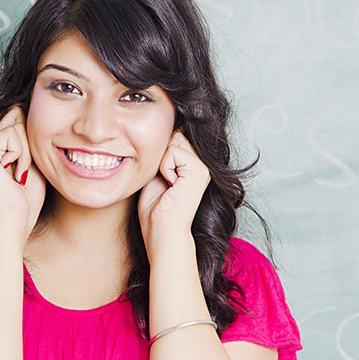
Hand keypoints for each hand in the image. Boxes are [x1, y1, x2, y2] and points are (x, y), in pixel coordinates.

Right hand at [0, 105, 45, 239]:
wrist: (16, 218)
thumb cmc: (27, 196)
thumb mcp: (34, 160)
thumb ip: (30, 139)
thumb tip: (26, 109)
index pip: (17, 117)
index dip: (31, 132)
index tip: (31, 161)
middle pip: (16, 116)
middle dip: (29, 142)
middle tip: (26, 168)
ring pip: (16, 126)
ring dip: (27, 153)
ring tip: (21, 174)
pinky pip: (10, 135)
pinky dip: (21, 154)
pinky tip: (16, 173)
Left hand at [137, 130, 210, 256]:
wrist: (161, 230)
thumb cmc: (155, 209)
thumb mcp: (156, 173)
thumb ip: (163, 154)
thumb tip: (163, 129)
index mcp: (193, 165)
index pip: (174, 137)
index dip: (160, 153)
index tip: (161, 177)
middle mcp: (202, 164)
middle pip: (174, 135)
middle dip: (161, 155)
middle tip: (163, 181)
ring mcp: (203, 166)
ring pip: (173, 141)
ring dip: (162, 162)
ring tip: (167, 184)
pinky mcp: (200, 170)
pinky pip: (173, 151)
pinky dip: (164, 168)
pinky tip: (170, 186)